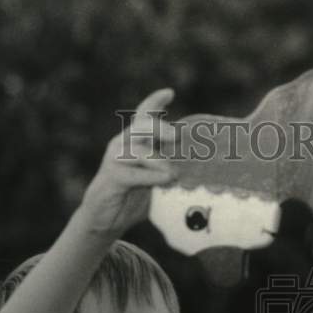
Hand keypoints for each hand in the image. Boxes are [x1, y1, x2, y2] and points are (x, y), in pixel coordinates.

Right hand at [78, 88, 178, 236]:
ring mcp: (115, 159)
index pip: (143, 115)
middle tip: (177, 135)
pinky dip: (149, 176)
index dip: (154, 102)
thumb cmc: (135, 197)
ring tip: (173, 171)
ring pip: (136, 149)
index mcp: (136, 141)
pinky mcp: (111, 177)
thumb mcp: (158, 179)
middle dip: (159, 127)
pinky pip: (131, 173)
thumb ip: (174, 168)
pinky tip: (164, 179)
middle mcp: (123, 144)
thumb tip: (206, 167)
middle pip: (141, 126)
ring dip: (157, 158)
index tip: (170, 93)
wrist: (107, 219)